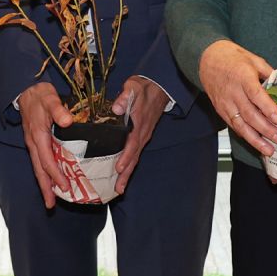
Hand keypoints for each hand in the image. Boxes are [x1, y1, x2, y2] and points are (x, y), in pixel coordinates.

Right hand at [18, 82, 74, 208]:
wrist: (26, 89)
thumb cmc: (40, 94)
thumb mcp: (50, 98)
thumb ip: (59, 109)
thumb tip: (67, 121)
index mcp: (38, 135)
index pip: (47, 160)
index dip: (55, 175)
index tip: (64, 186)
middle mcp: (34, 143)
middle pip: (39, 170)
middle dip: (46, 187)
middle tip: (51, 205)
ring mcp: (34, 144)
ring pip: (39, 168)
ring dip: (45, 184)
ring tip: (51, 201)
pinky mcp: (36, 143)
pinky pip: (41, 162)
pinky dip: (46, 174)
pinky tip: (53, 181)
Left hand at [111, 77, 166, 194]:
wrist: (159, 86)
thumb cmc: (144, 87)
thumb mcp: (134, 87)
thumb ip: (125, 97)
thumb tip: (117, 107)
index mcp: (139, 122)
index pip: (132, 143)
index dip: (126, 156)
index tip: (119, 168)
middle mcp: (142, 133)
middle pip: (134, 157)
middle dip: (126, 174)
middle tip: (118, 189)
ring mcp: (143, 136)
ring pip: (135, 158)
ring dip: (127, 173)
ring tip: (119, 188)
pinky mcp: (142, 137)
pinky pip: (135, 154)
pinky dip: (129, 165)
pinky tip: (122, 174)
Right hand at [198, 40, 276, 155]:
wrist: (207, 59)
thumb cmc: (232, 58)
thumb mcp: (253, 59)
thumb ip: (269, 73)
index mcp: (242, 77)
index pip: (256, 95)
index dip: (268, 108)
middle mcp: (233, 92)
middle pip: (250, 114)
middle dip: (266, 129)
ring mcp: (225, 103)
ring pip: (241, 125)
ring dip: (255, 139)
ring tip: (269, 149)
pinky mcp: (221, 110)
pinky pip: (234, 125)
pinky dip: (245, 136)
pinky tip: (256, 143)